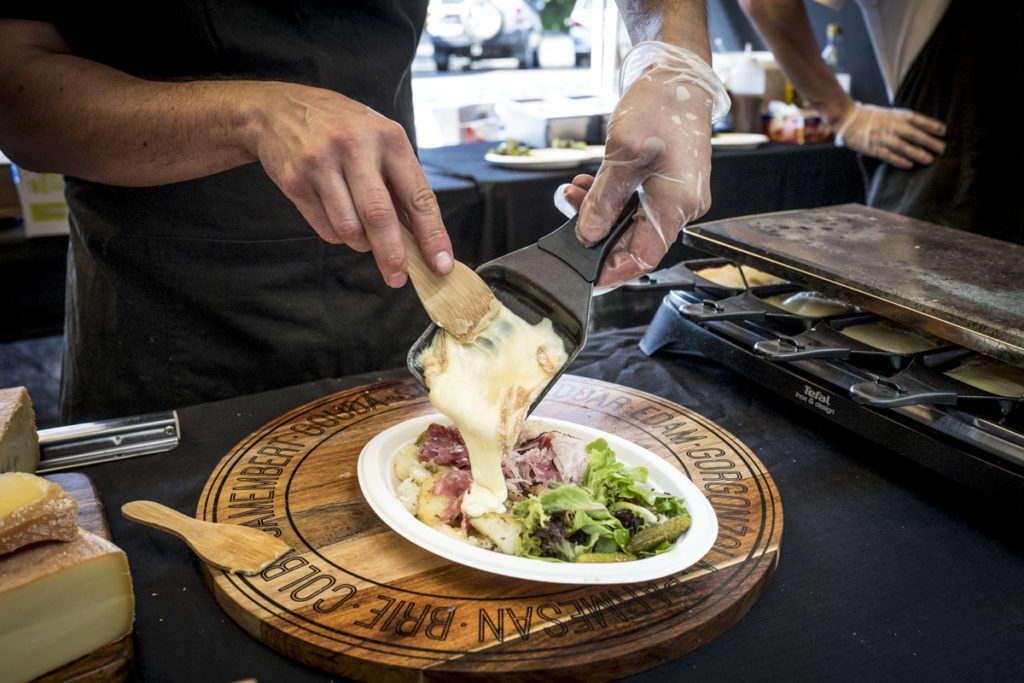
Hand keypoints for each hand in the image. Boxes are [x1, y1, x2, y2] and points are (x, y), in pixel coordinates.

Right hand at [250, 82, 452, 286]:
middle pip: (379, 217)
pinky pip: (325, 228)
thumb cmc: (339, 127)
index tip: (441, 264)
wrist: (277, 110)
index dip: (432, 235)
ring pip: (350, 229)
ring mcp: (321, 163)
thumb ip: (400, 184)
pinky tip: (337, 215)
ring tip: (361, 232)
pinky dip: (338, 235)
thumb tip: (421, 236)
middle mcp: (355, 147)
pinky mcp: (295, 181)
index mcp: (388, 137)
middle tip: (398, 278)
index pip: (418, 196)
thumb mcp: (378, 140)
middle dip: (393, 255)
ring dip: (361, 243)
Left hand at [573, 42, 728, 287]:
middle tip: (568, 213)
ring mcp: (676, 195)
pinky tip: (590, 184)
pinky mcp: (668, 184)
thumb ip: (604, 198)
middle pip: (634, 241)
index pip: (642, 258)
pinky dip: (610, 198)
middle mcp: (682, 206)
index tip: (583, 276)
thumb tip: (588, 233)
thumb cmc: (662, 104)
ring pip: (631, 222)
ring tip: (573, 192)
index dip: (610, 272)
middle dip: (596, 233)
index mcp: (677, 204)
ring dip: (599, 212)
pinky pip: (636, 204)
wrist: (680, 74)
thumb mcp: (624, 152)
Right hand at [833, 102, 945, 168]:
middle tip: (941, 148)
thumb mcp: (889, 112)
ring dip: (916, 153)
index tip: (943, 131)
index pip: (916, 119)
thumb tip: (921, 130)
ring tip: (929, 160)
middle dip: (928, 141)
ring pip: (902, 146)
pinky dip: (899, 160)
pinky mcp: (872, 148)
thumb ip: (902, 120)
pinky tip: (909, 164)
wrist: (848, 118)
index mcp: (895, 115)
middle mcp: (890, 125)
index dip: (930, 124)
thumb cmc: (870, 116)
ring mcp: (881, 137)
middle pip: (913, 134)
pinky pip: (888, 155)